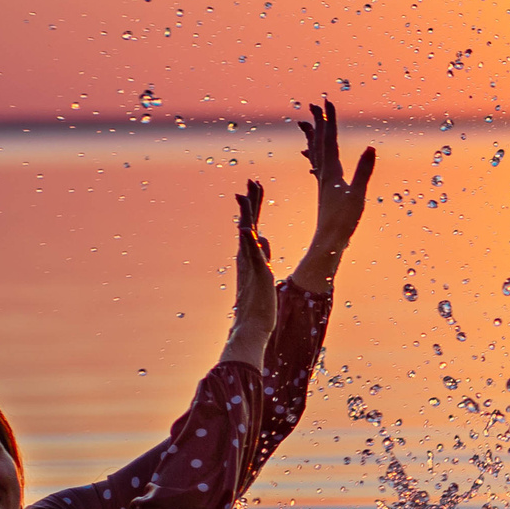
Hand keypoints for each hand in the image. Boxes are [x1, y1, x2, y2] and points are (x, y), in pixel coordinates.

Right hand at [223, 177, 275, 363]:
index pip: (251, 225)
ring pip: (247, 234)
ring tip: (245, 194)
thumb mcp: (264, 272)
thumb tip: (263, 239)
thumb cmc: (259, 305)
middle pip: (247, 223)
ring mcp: (250, 265)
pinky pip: (253, 255)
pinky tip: (250, 228)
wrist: (252, 327)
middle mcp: (245, 258)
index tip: (254, 189)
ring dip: (247, 214)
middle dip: (250, 202)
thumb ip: (262, 255)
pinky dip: (250, 241)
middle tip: (251, 181)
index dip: (253, 207)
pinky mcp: (258, 274)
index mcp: (248, 257)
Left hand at [298, 99, 376, 254]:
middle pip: (319, 143)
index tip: (327, 102)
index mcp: (331, 172)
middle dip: (319, 123)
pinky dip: (314, 155)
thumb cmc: (343, 221)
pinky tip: (311, 155)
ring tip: (308, 123)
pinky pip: (318, 166)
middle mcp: (324, 174)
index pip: (329, 140)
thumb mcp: (357, 195)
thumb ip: (364, 170)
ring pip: (316, 153)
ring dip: (314, 136)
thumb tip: (371, 147)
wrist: (329, 241)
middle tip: (315, 105)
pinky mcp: (325, 191)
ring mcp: (323, 182)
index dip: (329, 120)